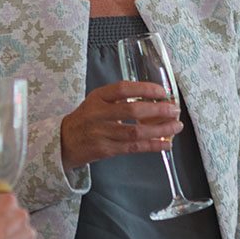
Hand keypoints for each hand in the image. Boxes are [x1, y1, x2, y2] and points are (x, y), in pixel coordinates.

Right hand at [59, 80, 182, 170]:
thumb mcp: (97, 101)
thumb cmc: (87, 118)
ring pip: (135, 132)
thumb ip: (119, 98)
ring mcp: (101, 133)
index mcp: (98, 97)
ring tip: (176, 126)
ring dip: (159, 130)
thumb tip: (154, 98)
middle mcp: (99, 114)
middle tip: (174, 109)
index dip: (144, 88)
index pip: (123, 88)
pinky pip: (133, 148)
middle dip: (157, 110)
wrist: (63, 141)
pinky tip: (166, 144)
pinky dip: (152, 146)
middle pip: (132, 110)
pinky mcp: (105, 150)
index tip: (162, 91)